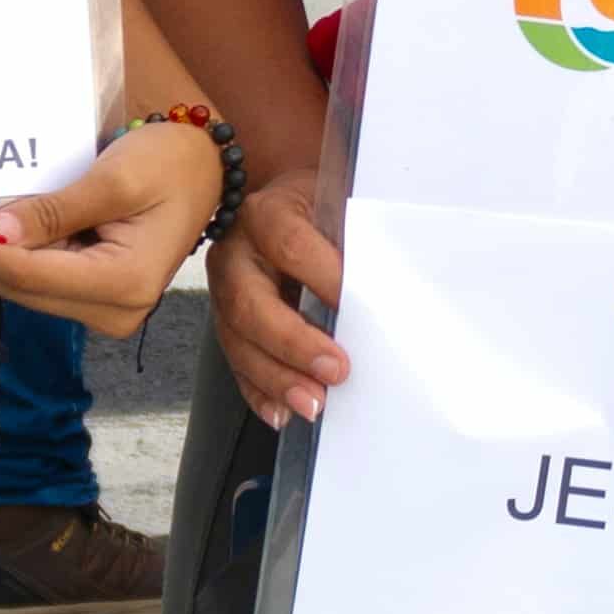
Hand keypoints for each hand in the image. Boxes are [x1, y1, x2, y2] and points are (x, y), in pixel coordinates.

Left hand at [0, 117, 223, 331]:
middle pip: (21, 286)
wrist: (205, 168)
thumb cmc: (169, 163)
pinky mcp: (99, 304)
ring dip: (8, 251)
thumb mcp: (113, 178)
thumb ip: (54, 211)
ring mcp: (108, 314)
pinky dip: (27, 254)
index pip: (27, 273)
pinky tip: (36, 224)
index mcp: (123, 284)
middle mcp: (115, 313)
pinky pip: (42, 282)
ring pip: (26, 287)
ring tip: (24, 204)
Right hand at [210, 167, 348, 428]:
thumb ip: (354, 239)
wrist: (282, 201)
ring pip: (238, 341)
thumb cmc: (318, 206)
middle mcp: (235, 254)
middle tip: (336, 370)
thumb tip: (390, 287)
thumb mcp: (335, 204)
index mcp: (265, 214)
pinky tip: (281, 412)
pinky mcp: (226, 323)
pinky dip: (259, 391)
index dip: (323, 277)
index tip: (357, 306)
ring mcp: (224, 291)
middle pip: (251, 304)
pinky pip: (236, 362)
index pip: (291, 246)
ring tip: (313, 404)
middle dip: (293, 344)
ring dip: (276, 379)